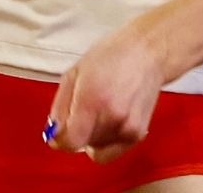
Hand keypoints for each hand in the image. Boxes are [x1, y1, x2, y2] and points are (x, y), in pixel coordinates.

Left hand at [43, 25, 166, 163]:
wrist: (148, 52)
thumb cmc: (111, 55)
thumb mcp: (74, 73)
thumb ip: (60, 107)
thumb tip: (54, 133)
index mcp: (92, 100)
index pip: (70, 142)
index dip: (60, 139)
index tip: (58, 133)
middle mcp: (111, 118)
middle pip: (81, 145)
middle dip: (76, 132)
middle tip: (82, 110)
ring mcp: (127, 128)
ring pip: (96, 148)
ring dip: (92, 135)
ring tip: (100, 109)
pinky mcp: (138, 134)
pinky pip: (112, 150)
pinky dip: (106, 139)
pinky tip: (109, 120)